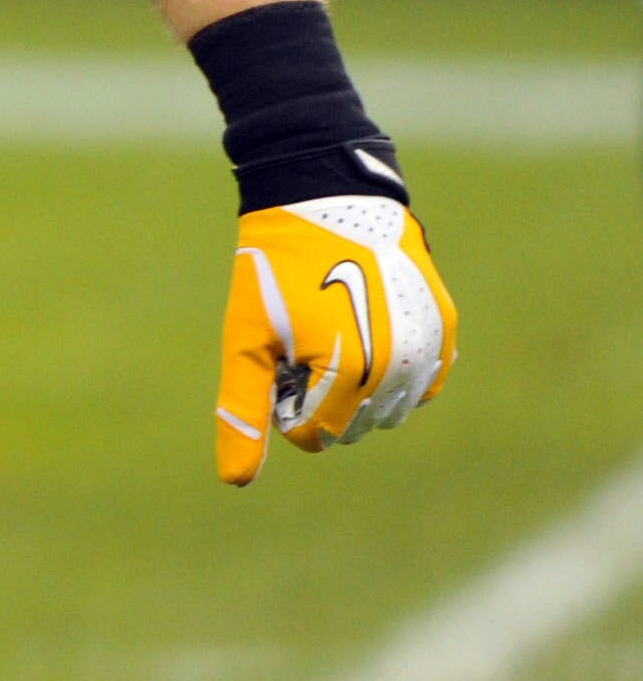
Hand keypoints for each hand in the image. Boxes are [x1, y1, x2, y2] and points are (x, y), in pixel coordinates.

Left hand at [215, 193, 456, 484]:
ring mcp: (429, 348)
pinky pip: (423, 380)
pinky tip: (367, 332)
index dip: (286, 405)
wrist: (324, 199)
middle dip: (323, 398)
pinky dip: (395, 372)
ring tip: (332, 333)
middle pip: (355, 426)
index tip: (276, 363)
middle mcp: (399, 368)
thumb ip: (243, 410)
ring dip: (360, 389)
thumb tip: (236, 481)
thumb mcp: (247, 338)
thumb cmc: (274, 270)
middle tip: (302, 345)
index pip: (315, 434)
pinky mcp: (444, 329)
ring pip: (392, 409)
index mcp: (349, 374)